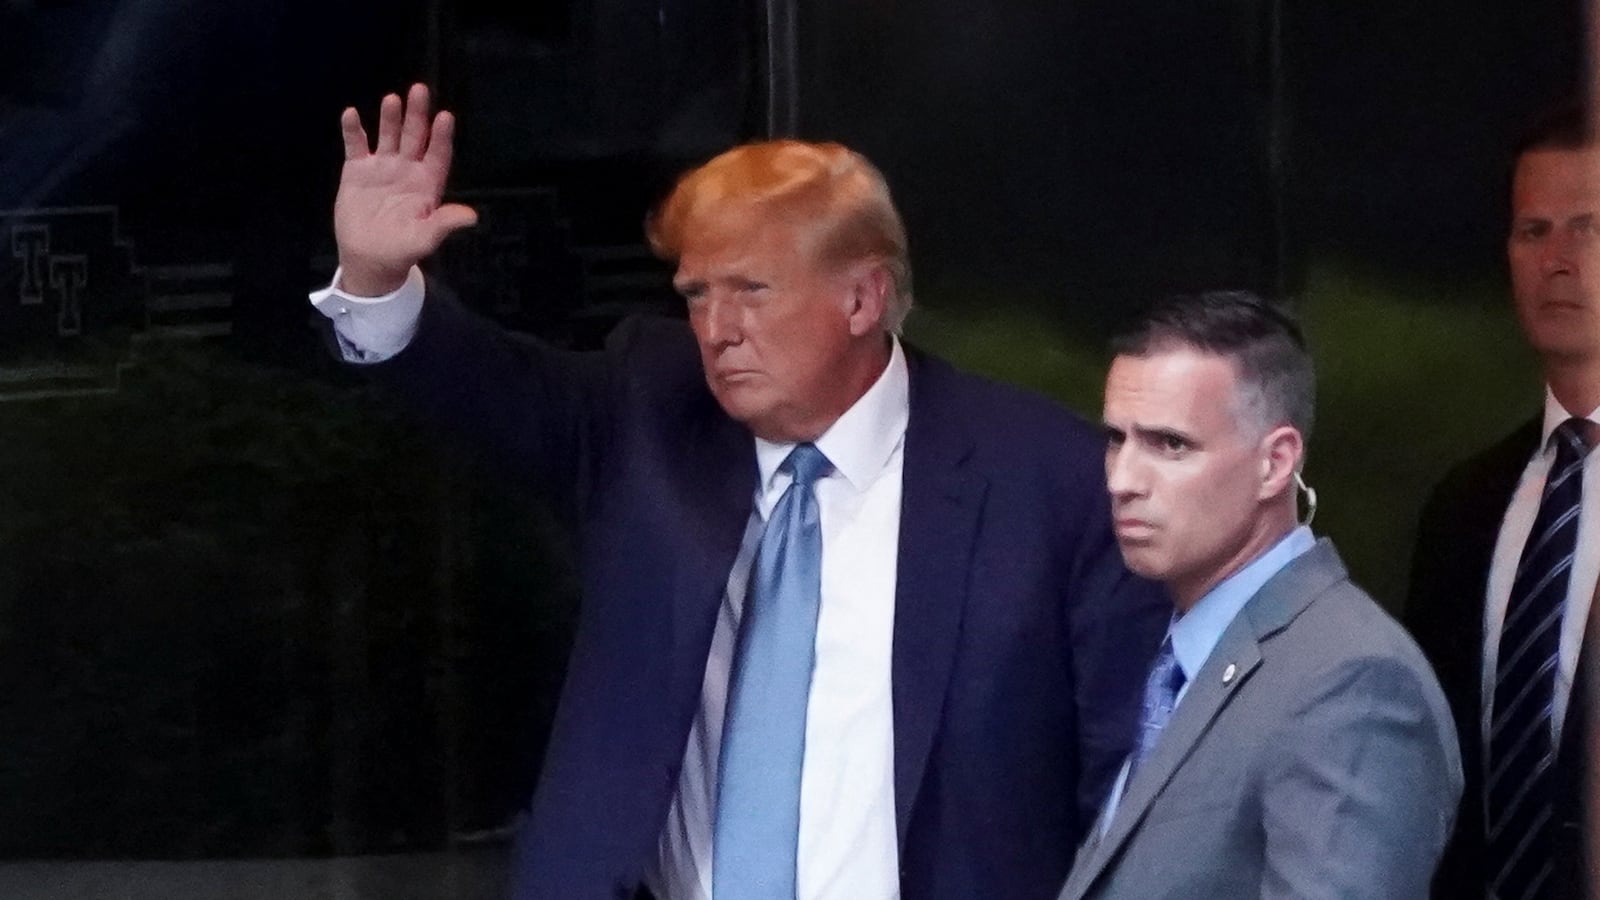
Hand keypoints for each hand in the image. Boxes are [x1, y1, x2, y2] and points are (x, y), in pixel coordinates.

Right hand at [333, 83, 478, 295]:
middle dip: (417, 115)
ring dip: (390, 118)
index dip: (441, 137)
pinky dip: (353, 130)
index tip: (445, 117)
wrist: (368, 258)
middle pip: (414, 137)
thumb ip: (444, 223)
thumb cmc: (401, 249)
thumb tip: (471, 217)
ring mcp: (382, 167)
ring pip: (388, 136)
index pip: (437, 155)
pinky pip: (355, 145)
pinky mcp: (357, 170)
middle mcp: (407, 169)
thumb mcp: (425, 238)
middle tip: (420, 90)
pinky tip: (352, 114)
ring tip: (392, 99)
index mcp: (427, 184)